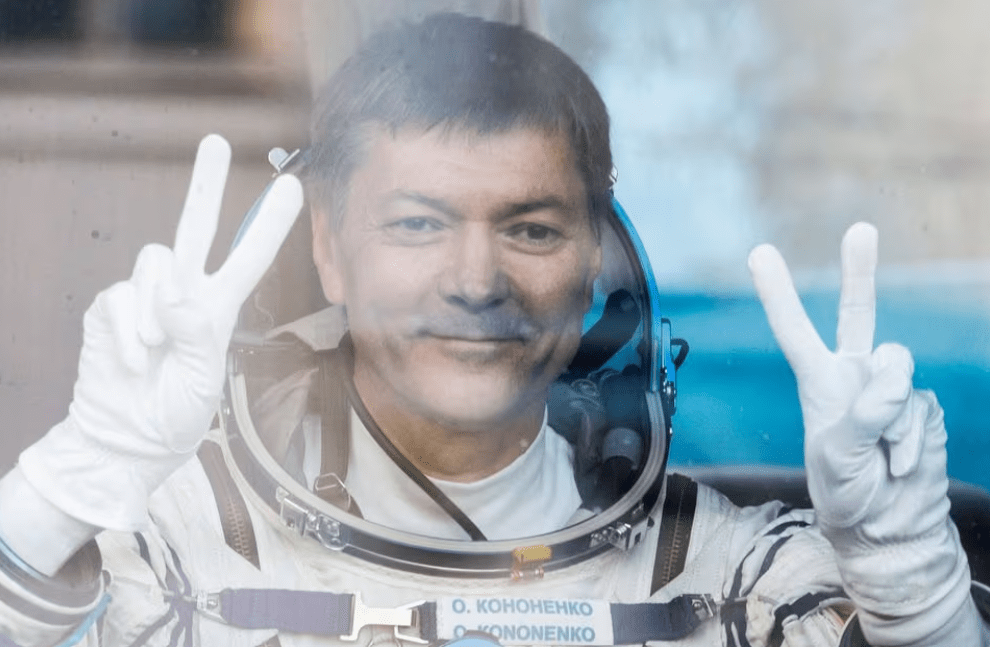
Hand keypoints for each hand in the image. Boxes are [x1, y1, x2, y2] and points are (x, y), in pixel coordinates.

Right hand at [18, 134, 302, 530]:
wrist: (126, 439)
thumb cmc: (173, 413)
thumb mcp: (201, 380)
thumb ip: (196, 335)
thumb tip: (177, 294)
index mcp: (218, 308)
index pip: (248, 259)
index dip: (269, 225)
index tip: (293, 188)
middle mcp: (183, 293)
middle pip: (195, 227)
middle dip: (205, 184)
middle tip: (214, 141)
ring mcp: (145, 297)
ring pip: (155, 261)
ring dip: (157, 311)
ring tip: (157, 353)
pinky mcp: (111, 306)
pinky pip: (122, 299)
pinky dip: (130, 335)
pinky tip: (134, 363)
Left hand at [749, 223, 974, 643]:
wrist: (889, 526)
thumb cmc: (848, 494)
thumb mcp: (839, 459)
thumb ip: (863, 414)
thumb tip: (895, 375)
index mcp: (819, 383)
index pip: (794, 332)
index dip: (778, 294)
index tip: (759, 252)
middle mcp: (854, 376)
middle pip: (858, 315)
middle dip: (860, 273)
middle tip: (860, 230)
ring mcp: (891, 389)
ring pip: (898, 372)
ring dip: (891, 419)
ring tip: (880, 458)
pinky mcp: (923, 406)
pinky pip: (921, 410)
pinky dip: (911, 441)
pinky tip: (900, 462)